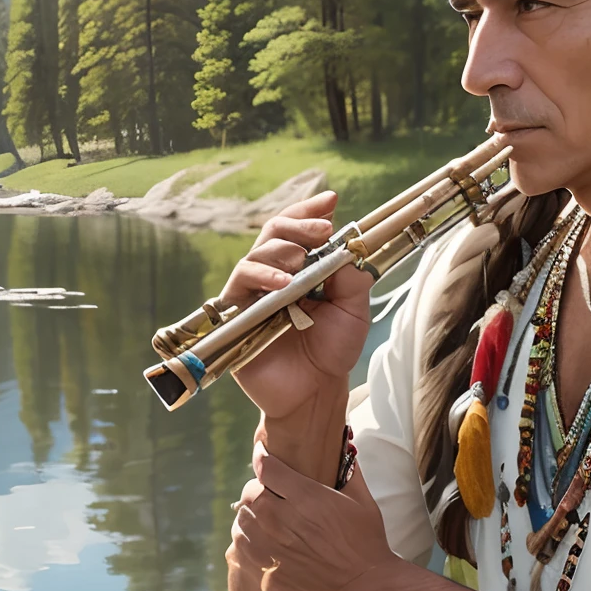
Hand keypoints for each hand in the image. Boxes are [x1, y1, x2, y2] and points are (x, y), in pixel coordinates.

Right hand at [219, 192, 371, 423]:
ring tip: (301, 259)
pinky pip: (241, 284)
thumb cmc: (332, 350)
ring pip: (256, 254)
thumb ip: (350, 277)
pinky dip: (261, 276)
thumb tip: (345, 246)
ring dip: (280, 250)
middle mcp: (275, 275)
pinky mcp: (237, 314)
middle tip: (322, 228)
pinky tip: (282, 283)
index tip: (331, 199)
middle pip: (274, 233)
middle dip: (297, 224)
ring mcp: (254, 294)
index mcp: (302, 269)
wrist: (315, 391)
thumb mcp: (354, 309)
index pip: (299, 230)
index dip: (310, 212)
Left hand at [228, 444, 399, 590]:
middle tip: (266, 493)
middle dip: (256, 489)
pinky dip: (249, 545)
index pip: (266, 467)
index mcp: (304, 497)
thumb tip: (345, 446)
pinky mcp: (268, 578)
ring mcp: (272, 551)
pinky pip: (245, 555)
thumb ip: (349, 472)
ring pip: (241, 524)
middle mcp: (281, 521)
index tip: (262, 454)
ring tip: (260, 520)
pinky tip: (262, 546)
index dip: (262, 457)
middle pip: (249, 494)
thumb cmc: (369, 545)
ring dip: (249, 517)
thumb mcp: (362, 502)